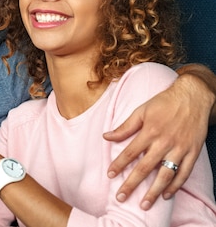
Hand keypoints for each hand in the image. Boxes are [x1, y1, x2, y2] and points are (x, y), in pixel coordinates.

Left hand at [103, 72, 209, 208]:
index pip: (130, 152)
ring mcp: (180, 148)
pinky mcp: (192, 152)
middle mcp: (164, 142)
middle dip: (132, 184)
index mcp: (150, 131)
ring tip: (145, 204)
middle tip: (122, 197)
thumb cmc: (164, 102)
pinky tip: (166, 194)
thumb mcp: (141, 110)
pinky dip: (176, 186)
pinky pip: (184, 173)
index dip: (119, 165)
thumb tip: (106, 137)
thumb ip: (125, 126)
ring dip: (154, 191)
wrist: (192, 96)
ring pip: (165, 175)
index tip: (110, 175)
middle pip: (145, 167)